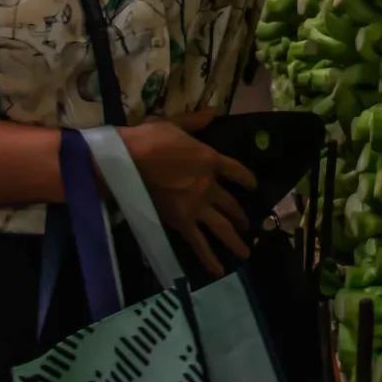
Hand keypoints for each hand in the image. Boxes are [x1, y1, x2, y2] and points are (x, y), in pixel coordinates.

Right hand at [120, 111, 256, 277]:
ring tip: (245, 253)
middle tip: (248, 225)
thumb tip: (213, 111)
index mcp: (210, 159)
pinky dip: (209, 258)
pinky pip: (199, 242)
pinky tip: (218, 271)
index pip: (236, 171)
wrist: (128, 160)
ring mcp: (196, 205)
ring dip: (235, 240)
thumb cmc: (149, 138)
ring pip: (222, 227)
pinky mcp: (180, 221)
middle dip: (240, 215)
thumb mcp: (175, 123)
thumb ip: (195, 121)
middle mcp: (208, 184)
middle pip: (231, 203)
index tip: (253, 186)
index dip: (247, 179)